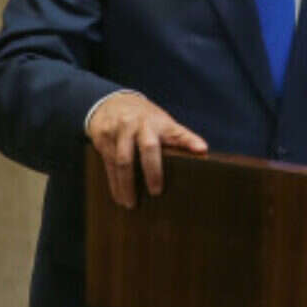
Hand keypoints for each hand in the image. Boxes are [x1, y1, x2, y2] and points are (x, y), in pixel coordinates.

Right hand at [85, 92, 207, 208]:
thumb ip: (178, 137)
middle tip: (157, 192)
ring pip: (124, 160)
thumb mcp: (162, 122)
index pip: (178, 132)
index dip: (190, 140)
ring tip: (132, 204)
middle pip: (148, 147)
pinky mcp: (103, 138)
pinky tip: (119, 197)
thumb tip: (203, 152)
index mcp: (159, 122)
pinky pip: (109, 164)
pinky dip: (114, 183)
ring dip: (127, 185)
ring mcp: (120, 130)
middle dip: (153, 171)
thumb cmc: (144, 119)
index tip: (202, 149)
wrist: (112, 102)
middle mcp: (140, 124)